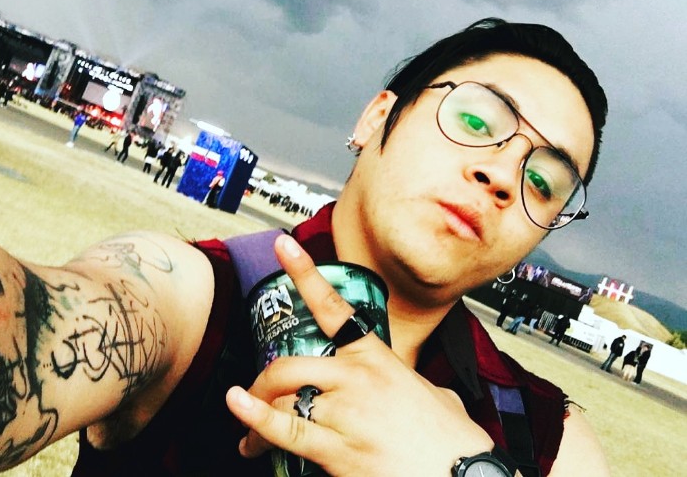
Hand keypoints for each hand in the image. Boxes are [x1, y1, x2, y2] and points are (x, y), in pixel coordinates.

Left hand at [225, 235, 494, 475]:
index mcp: (377, 358)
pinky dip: (256, 422)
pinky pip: (286, 430)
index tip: (283, 245)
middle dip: (263, 382)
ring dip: (256, 412)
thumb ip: (410, 383)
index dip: (304, 272)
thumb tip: (411, 387)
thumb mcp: (435, 396)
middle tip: (255, 398)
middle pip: (289, 363)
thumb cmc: (454, 443)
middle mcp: (356, 379)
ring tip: (246, 434)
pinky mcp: (338, 450)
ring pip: (281, 396)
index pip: (333, 306)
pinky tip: (240, 418)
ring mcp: (345, 412)